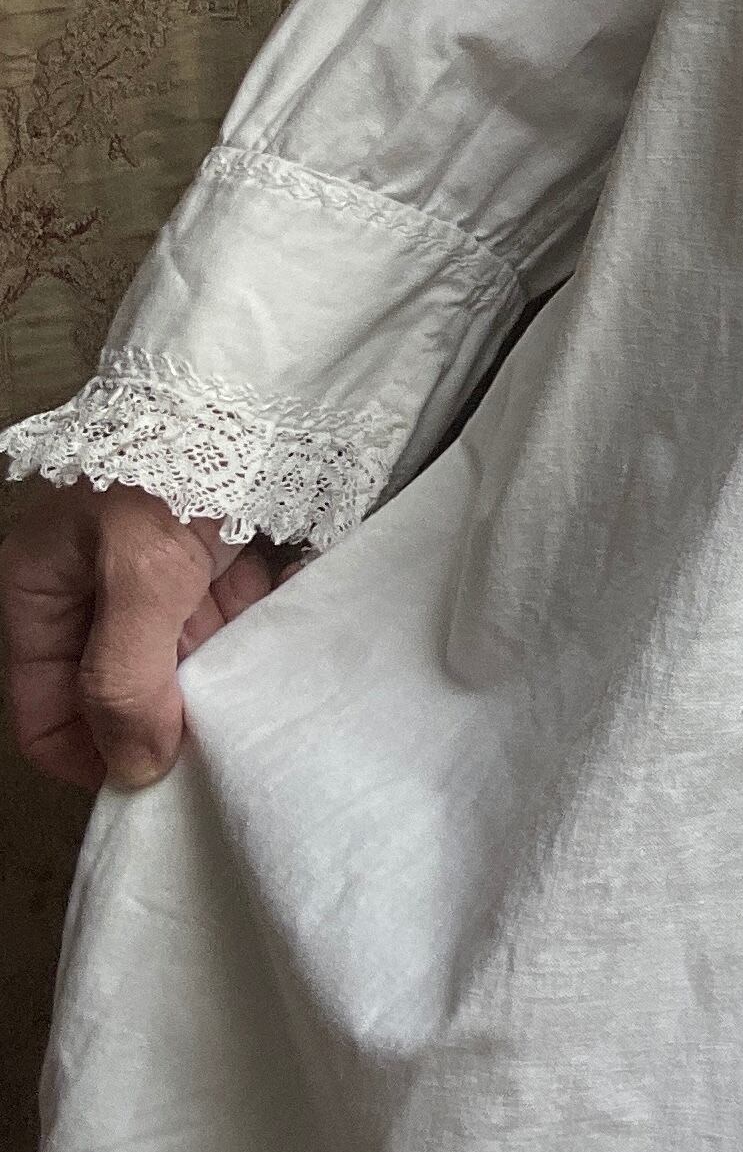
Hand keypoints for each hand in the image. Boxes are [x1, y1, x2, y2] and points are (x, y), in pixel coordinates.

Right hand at [2, 486, 279, 792]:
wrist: (256, 379)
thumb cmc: (177, 462)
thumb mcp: (141, 577)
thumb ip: (126, 678)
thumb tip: (133, 770)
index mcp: (41, 593)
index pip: (47, 716)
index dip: (97, 754)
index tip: (161, 772)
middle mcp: (93, 590)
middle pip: (126, 690)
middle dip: (177, 702)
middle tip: (228, 709)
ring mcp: (156, 574)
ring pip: (190, 656)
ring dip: (230, 655)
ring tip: (263, 635)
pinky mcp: (217, 556)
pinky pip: (239, 612)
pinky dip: (265, 612)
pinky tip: (291, 588)